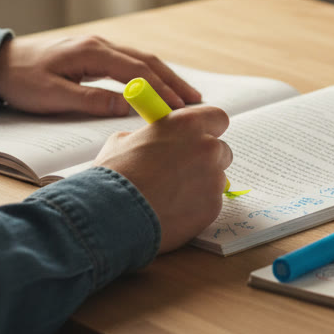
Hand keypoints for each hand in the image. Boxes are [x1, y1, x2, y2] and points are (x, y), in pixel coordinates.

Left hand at [0, 35, 202, 115]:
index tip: (180, 107)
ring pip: (142, 60)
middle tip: (196, 101)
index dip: (162, 90)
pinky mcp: (95, 54)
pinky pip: (130, 62)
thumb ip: (91, 100)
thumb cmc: (21, 81)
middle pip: (147, 61)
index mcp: (92, 52)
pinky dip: (150, 74)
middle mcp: (100, 44)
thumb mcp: (53, 96)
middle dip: (173, 81)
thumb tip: (127, 106)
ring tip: (185, 96)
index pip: (138, 71)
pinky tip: (159, 86)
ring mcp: (98, 47)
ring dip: (165, 77)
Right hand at [96, 105, 231, 251]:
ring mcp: (213, 179)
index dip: (208, 129)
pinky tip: (172, 211)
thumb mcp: (125, 141)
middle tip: (183, 170)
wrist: (113, 214)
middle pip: (221, 150)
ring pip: (216, 178)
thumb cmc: (115, 175)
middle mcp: (207, 148)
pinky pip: (211, 203)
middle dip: (206, 159)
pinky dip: (196, 207)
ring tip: (171, 196)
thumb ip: (151, 137)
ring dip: (201, 184)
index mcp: (188, 124)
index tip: (198, 137)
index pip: (217, 118)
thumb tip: (155, 142)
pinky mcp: (213, 207)